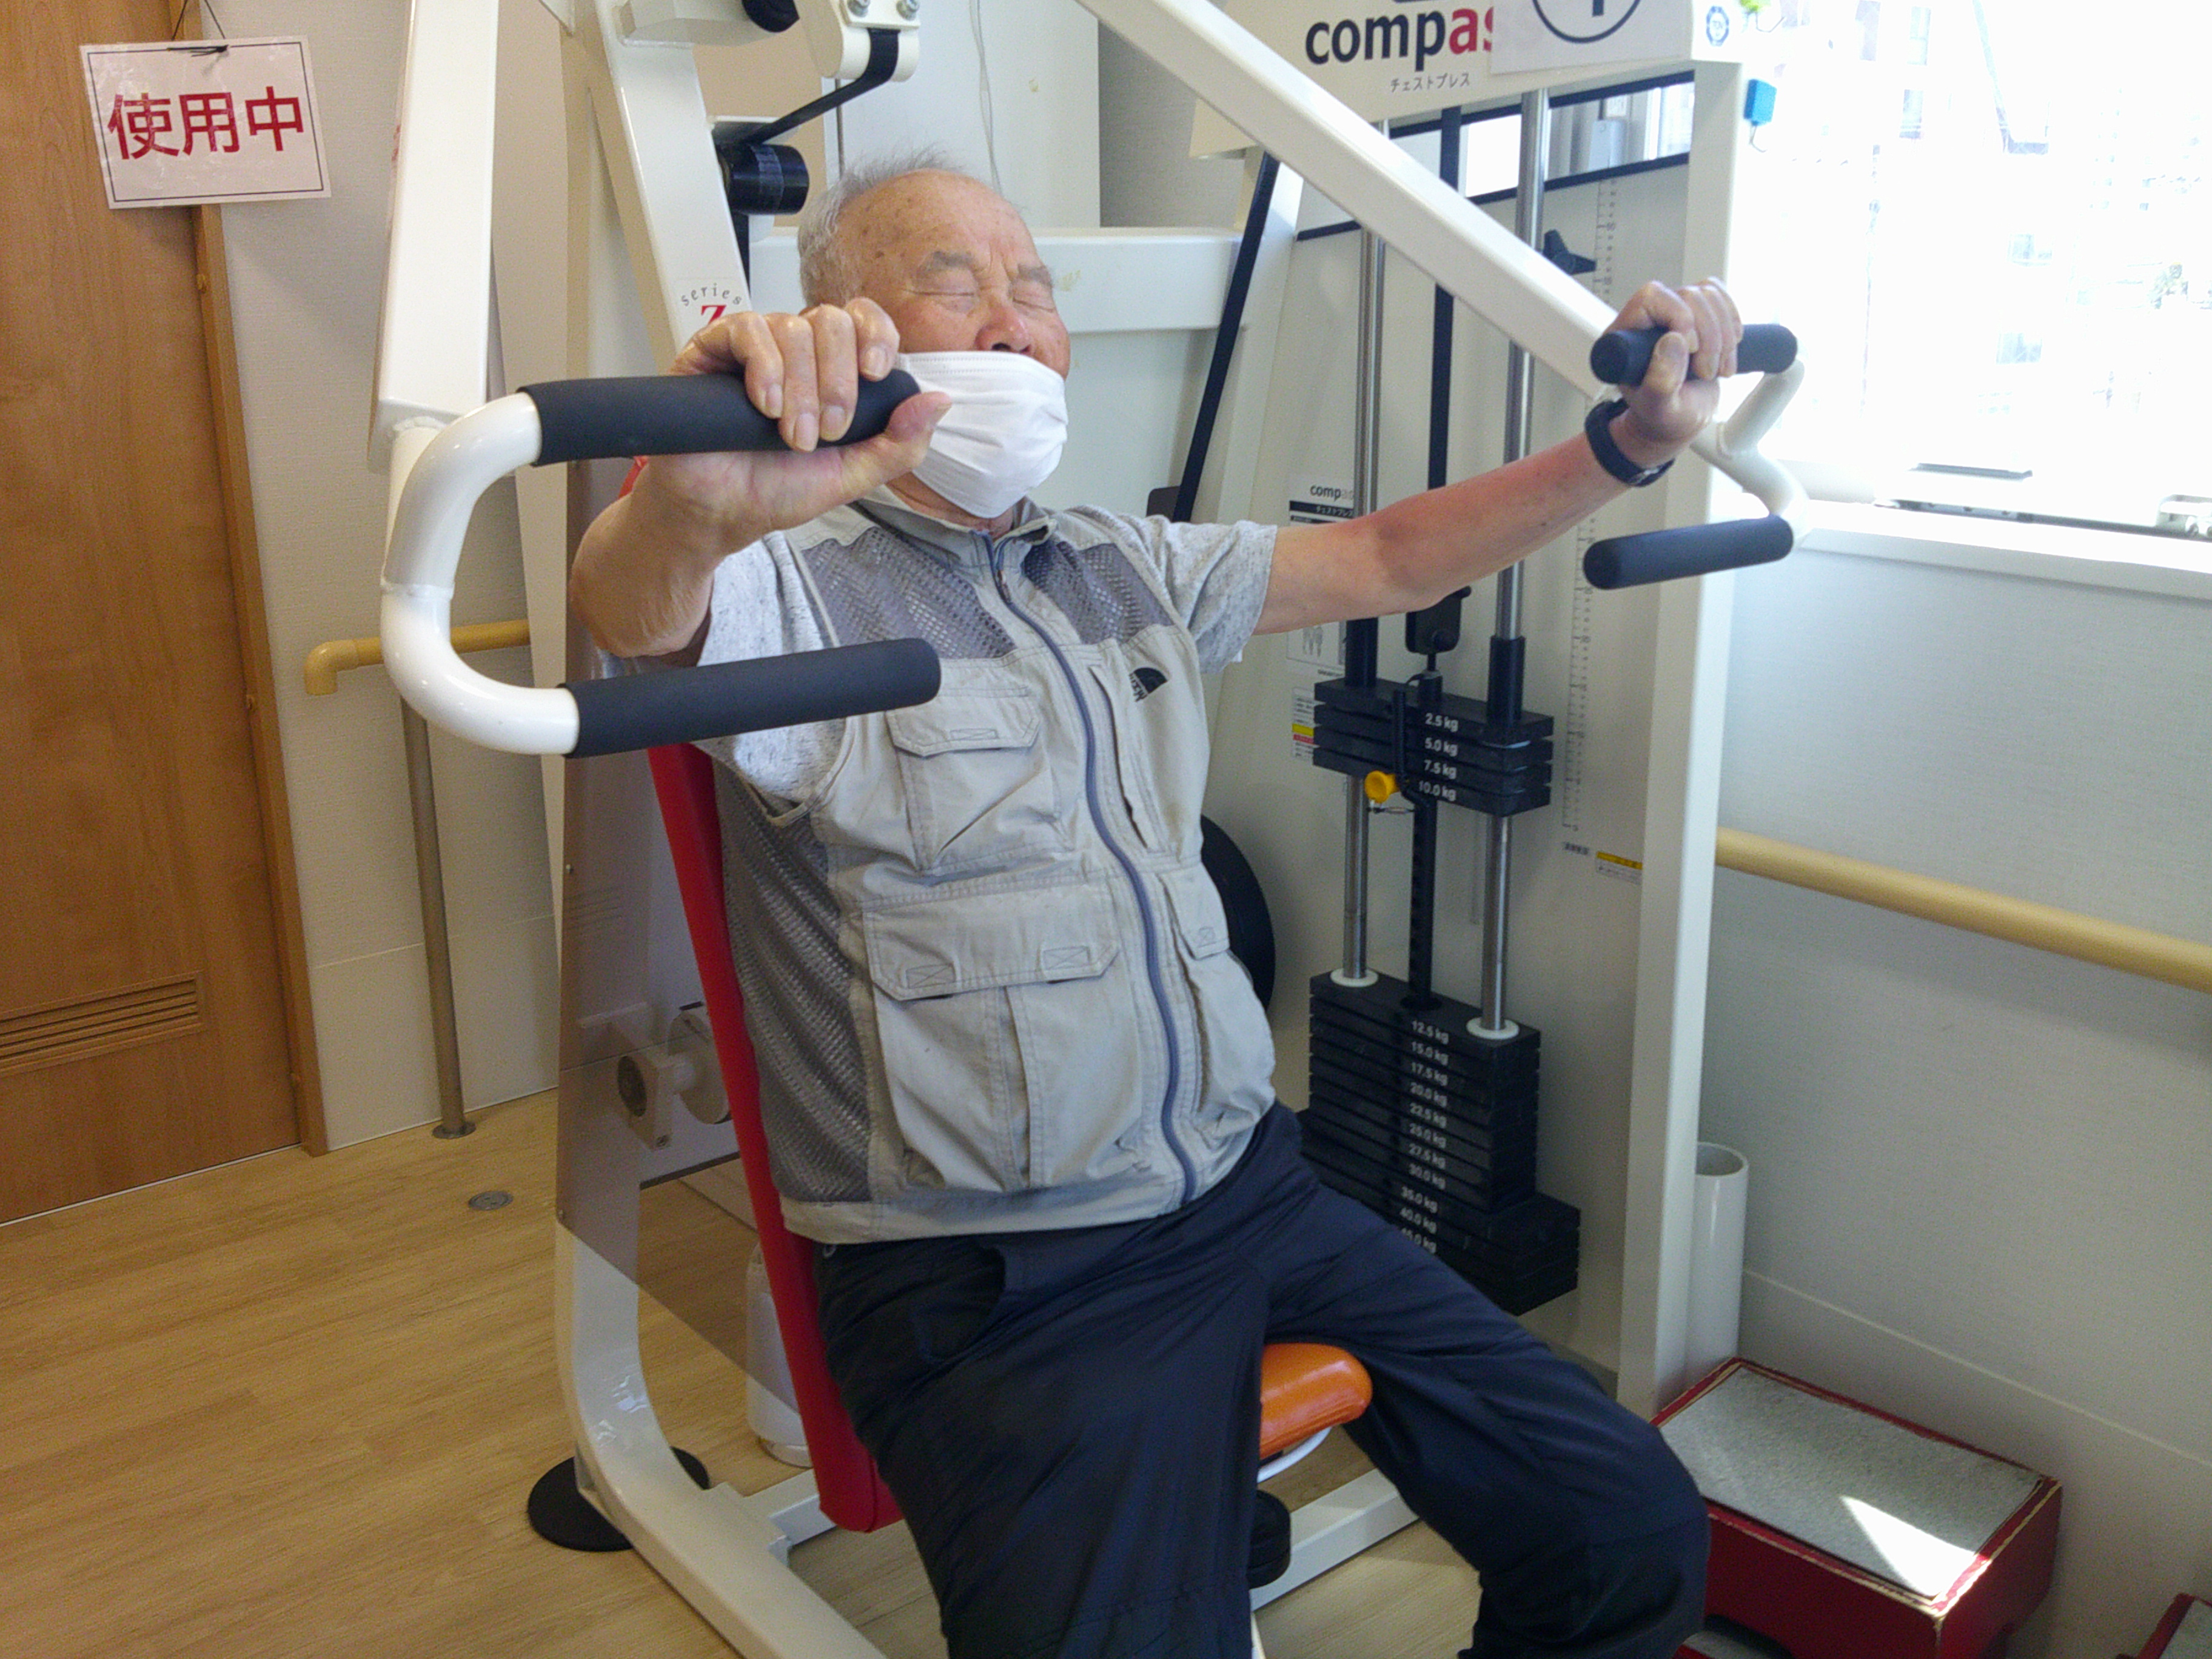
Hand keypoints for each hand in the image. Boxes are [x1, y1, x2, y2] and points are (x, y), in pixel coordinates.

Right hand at [636, 300, 949, 543]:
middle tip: (825, 432)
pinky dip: (764, 367)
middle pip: (832, 322)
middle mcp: (796, 349)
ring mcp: (755, 345)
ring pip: (793, 328)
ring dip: (801, 388)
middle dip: (837, 382)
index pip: (863, 319)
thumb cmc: (778, 490)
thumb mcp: (851, 474)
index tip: (876, 374)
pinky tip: (765, 405)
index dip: (876, 336)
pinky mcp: (713, 348)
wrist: (720, 513)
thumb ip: (899, 443)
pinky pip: (746, 328)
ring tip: (790, 435)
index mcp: (833, 368)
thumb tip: (940, 400)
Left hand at [1603, 279, 1741, 465]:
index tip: (1692, 351)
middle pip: (1688, 295)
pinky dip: (1732, 323)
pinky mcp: (1699, 314)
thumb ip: (1660, 381)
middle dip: (1709, 336)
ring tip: (1717, 369)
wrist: (1682, 418)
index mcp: (1626, 336)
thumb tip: (1673, 339)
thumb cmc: (1663, 415)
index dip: (1679, 317)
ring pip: (1708, 294)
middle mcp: (1649, 318)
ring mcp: (1675, 313)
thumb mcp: (1659, 408)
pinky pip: (1720, 296)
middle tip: (1707, 372)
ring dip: (1723, 334)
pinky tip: (1728, 351)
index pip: (1651, 297)